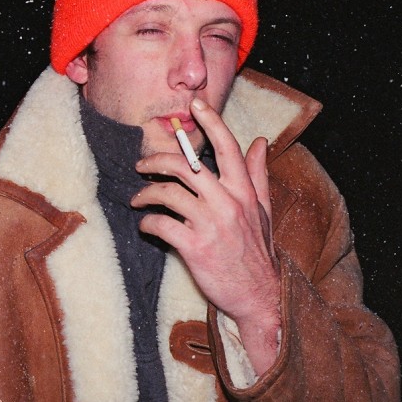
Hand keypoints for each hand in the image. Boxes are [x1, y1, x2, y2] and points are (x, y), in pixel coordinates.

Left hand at [131, 98, 280, 374]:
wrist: (260, 297)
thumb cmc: (257, 253)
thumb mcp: (263, 210)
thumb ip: (258, 174)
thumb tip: (261, 142)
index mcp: (244, 191)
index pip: (227, 147)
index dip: (211, 121)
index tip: (195, 104)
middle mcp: (228, 203)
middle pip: (185, 165)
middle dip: (156, 160)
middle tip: (142, 165)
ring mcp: (211, 225)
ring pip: (168, 193)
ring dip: (146, 193)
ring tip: (138, 199)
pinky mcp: (195, 248)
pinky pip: (162, 224)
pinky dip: (148, 223)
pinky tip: (146, 226)